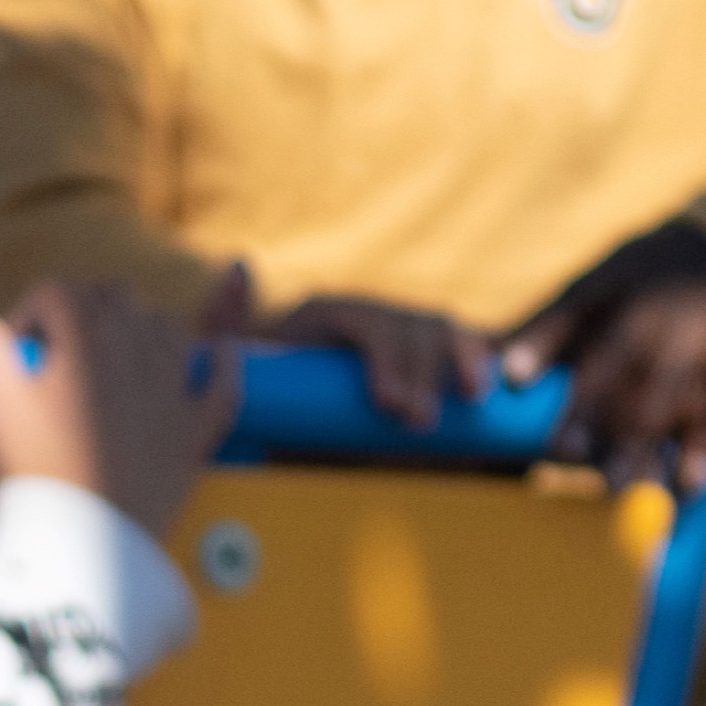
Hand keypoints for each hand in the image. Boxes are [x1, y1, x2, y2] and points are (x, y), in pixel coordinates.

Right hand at [0, 279, 239, 544]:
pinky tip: (218, 354)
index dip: (27, 318)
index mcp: (89, 335)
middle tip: (53, 362)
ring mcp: (174, 390)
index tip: (11, 359)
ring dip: (137, 332)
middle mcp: (139, 349)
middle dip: (80, 316)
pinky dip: (222, 363)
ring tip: (109, 364)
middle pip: (111, 299)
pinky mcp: (195, 432)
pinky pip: (224, 381)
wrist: (86, 546)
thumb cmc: (36, 473)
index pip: (55, 294)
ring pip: (165, 327)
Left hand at [249, 280, 499, 431]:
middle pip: (406, 324)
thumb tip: (239, 264)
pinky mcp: (426, 354)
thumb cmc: (263, 410)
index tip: (387, 403)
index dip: (383, 354)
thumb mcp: (235, 374)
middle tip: (418, 424)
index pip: (362, 318)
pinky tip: (483, 389)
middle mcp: (363, 315)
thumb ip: (222, 327)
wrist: (295, 440)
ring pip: (439, 329)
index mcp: (321, 316)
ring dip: (456, 362)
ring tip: (462, 404)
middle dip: (419, 372)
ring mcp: (397, 331)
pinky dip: (476, 361)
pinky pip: (461, 344)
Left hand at [505, 216, 705, 487]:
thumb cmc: (636, 283)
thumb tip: (500, 376)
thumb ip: (544, 335)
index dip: (581, 407)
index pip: (598, 364)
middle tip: (612, 483)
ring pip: (701, 396)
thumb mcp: (588, 293)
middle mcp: (671, 325)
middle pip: (649, 390)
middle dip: (630, 439)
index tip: (563, 449)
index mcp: (625, 310)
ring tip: (682, 487)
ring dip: (694, 443)